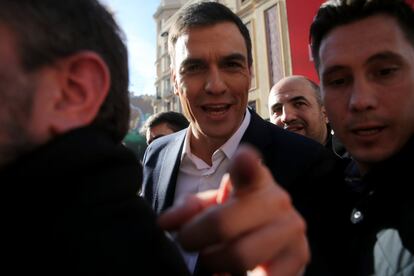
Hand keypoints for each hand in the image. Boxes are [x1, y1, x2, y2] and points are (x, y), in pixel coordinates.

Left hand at [159, 145, 308, 274]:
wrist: (271, 241)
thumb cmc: (236, 219)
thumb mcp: (211, 208)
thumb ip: (188, 210)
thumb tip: (164, 223)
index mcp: (255, 180)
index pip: (250, 168)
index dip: (246, 163)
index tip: (242, 158)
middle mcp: (277, 199)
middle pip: (222, 224)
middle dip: (194, 238)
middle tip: (187, 242)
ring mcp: (292, 228)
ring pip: (239, 257)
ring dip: (215, 263)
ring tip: (213, 259)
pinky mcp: (300, 256)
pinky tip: (234, 272)